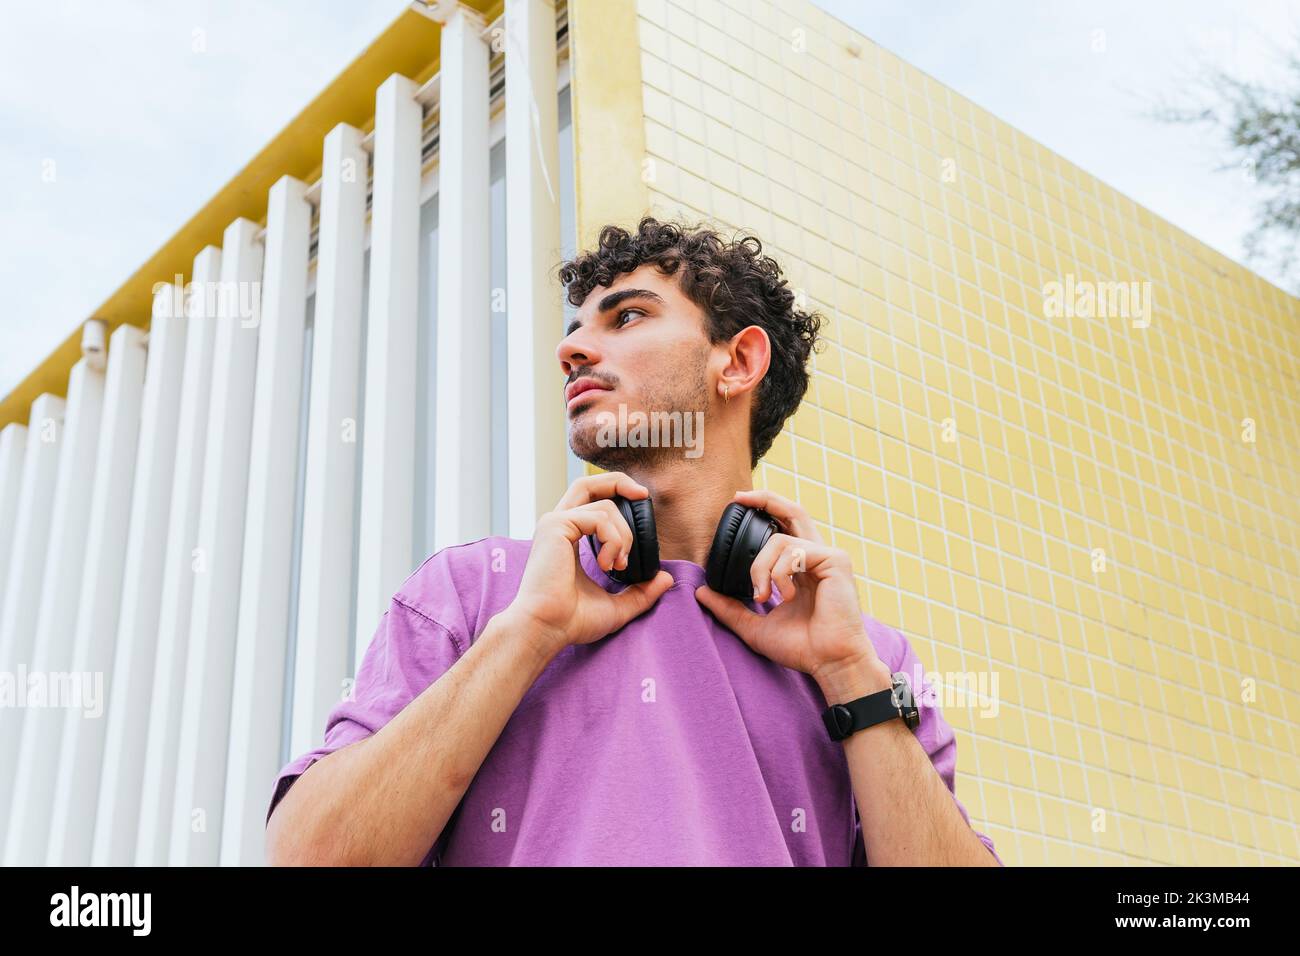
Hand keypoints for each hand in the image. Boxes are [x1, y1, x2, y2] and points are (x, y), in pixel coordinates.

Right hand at [508, 472, 673, 655]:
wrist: (547, 629)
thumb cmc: (571, 621)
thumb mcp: (616, 606)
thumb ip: (641, 592)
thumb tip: (666, 579)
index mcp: (566, 538)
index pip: (590, 501)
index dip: (615, 493)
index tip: (641, 502)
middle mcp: (558, 526)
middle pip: (587, 483)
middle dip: (619, 482)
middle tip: (643, 496)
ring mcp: (555, 523)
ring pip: (605, 506)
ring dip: (624, 536)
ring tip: (618, 564)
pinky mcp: (556, 526)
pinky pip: (599, 518)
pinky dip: (614, 540)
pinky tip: (607, 564)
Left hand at [693, 489, 887, 694]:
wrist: (828, 662)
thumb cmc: (801, 648)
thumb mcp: (755, 626)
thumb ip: (730, 608)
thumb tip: (701, 592)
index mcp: (801, 568)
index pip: (784, 529)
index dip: (764, 510)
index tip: (738, 503)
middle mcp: (816, 557)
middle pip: (793, 512)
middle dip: (766, 499)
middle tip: (738, 498)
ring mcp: (828, 557)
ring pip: (780, 540)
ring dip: (760, 567)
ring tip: (762, 596)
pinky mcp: (835, 561)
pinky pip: (793, 552)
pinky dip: (779, 573)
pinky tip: (785, 597)